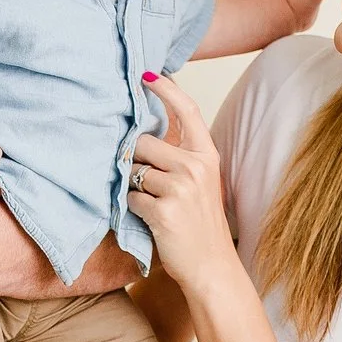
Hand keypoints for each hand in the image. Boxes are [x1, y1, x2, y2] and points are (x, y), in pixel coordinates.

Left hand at [127, 75, 236, 293]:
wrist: (211, 267)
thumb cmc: (200, 224)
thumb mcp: (200, 183)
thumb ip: (180, 155)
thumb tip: (142, 130)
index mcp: (207, 156)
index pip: (187, 110)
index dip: (165, 89)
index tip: (146, 75)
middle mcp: (196, 167)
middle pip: (144, 141)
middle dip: (133, 157)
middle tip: (141, 178)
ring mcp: (180, 188)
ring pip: (133, 170)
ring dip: (131, 185)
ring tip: (150, 203)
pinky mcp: (163, 210)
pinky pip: (129, 197)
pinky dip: (131, 208)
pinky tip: (149, 219)